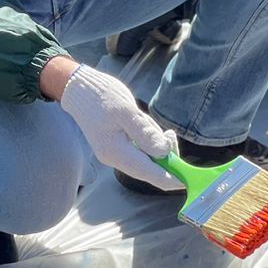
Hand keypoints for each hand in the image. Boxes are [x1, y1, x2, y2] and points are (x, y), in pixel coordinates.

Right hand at [58, 65, 178, 189]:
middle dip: (166, 157)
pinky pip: (139, 151)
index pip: (150, 173)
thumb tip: (163, 152)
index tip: (189, 179)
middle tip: (170, 135)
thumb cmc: (100, 95)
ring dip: (156, 146)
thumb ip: (145, 133)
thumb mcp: (125, 110)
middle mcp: (115, 158)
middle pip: (149, 170)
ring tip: (150, 123)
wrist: (78, 88)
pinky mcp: (116, 146)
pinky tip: (145, 126)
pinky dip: (149, 143)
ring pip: (146, 160)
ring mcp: (115, 153)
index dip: (171, 178)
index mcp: (116, 152)